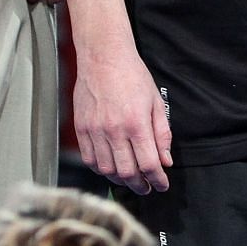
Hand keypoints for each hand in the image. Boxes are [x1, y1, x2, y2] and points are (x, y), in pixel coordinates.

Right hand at [72, 42, 172, 193]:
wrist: (103, 58)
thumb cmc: (132, 76)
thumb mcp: (156, 102)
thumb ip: (162, 133)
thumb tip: (165, 160)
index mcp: (136, 123)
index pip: (148, 164)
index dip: (157, 180)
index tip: (161, 185)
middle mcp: (114, 130)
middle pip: (127, 172)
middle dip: (140, 185)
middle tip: (147, 187)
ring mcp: (94, 131)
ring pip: (107, 170)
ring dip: (120, 180)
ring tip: (130, 179)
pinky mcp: (81, 129)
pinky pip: (89, 159)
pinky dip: (101, 169)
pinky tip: (110, 168)